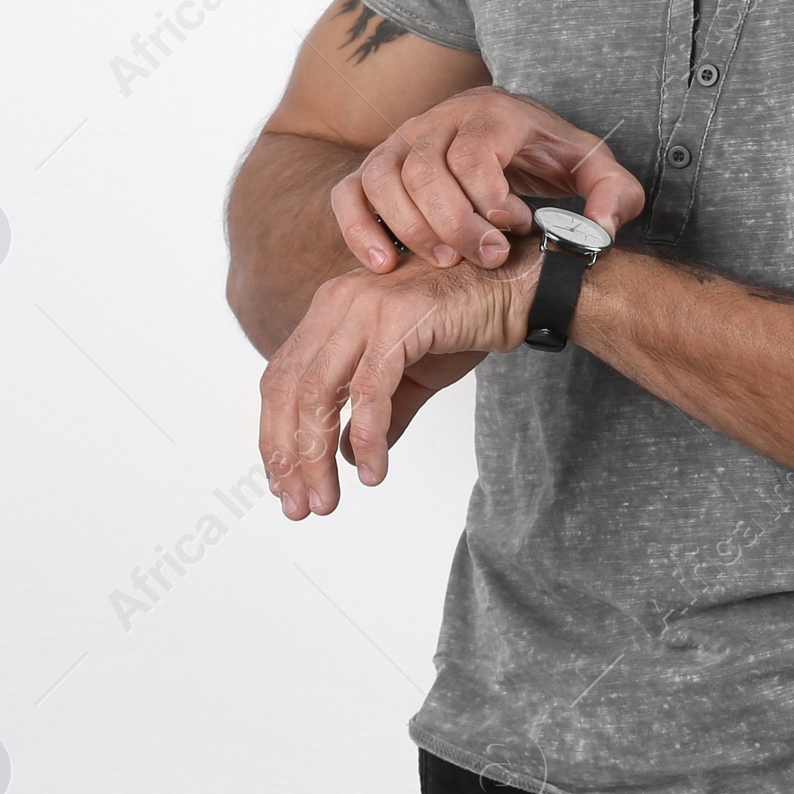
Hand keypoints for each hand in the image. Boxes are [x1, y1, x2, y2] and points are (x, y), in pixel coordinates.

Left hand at [259, 249, 541, 517]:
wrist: (518, 287)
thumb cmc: (464, 321)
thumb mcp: (410, 375)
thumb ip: (377, 413)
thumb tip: (345, 457)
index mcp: (330, 310)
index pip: (281, 380)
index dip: (276, 436)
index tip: (285, 485)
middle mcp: (338, 303)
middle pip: (290, 390)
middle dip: (289, 456)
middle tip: (300, 506)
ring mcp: (366, 307)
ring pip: (319, 392)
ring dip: (317, 456)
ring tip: (329, 499)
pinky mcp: (398, 319)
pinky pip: (369, 389)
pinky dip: (366, 436)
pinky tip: (372, 472)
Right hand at [331, 87, 643, 272]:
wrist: (514, 136)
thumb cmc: (551, 157)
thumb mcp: (594, 168)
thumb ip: (613, 195)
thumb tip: (600, 229)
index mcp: (492, 112)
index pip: (473, 154)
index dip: (490, 200)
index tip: (518, 228)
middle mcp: (438, 119)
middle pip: (425, 171)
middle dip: (455, 225)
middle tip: (488, 259)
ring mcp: (401, 140)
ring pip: (383, 179)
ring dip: (410, 228)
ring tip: (446, 262)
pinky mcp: (376, 166)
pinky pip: (348, 193)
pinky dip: (359, 229)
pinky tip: (385, 264)